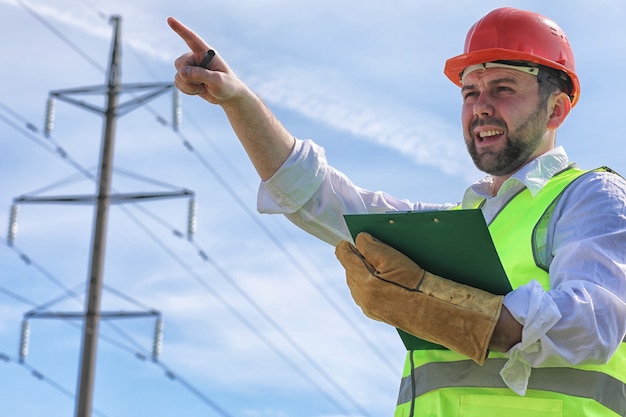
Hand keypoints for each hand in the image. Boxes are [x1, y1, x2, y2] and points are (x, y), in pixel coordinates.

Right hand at [167, 17, 246, 103]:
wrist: (227, 96)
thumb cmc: (227, 85)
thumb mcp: (218, 80)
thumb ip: (201, 75)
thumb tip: (183, 72)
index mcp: (206, 52)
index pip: (191, 38)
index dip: (180, 29)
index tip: (169, 19)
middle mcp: (196, 58)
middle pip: (179, 63)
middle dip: (187, 76)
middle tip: (202, 83)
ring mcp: (190, 68)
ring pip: (178, 76)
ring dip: (189, 86)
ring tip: (203, 87)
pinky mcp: (187, 78)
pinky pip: (178, 84)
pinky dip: (187, 90)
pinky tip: (199, 90)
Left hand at [336, 232, 502, 363]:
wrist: (431, 314)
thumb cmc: (414, 285)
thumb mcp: (392, 259)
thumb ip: (370, 246)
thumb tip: (359, 239)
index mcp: (362, 282)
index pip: (344, 257)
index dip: (346, 246)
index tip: (348, 241)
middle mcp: (361, 297)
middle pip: (350, 271)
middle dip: (356, 260)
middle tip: (364, 249)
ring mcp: (368, 307)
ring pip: (357, 284)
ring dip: (362, 273)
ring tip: (374, 264)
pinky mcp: (377, 314)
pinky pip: (366, 294)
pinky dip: (369, 284)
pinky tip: (382, 280)